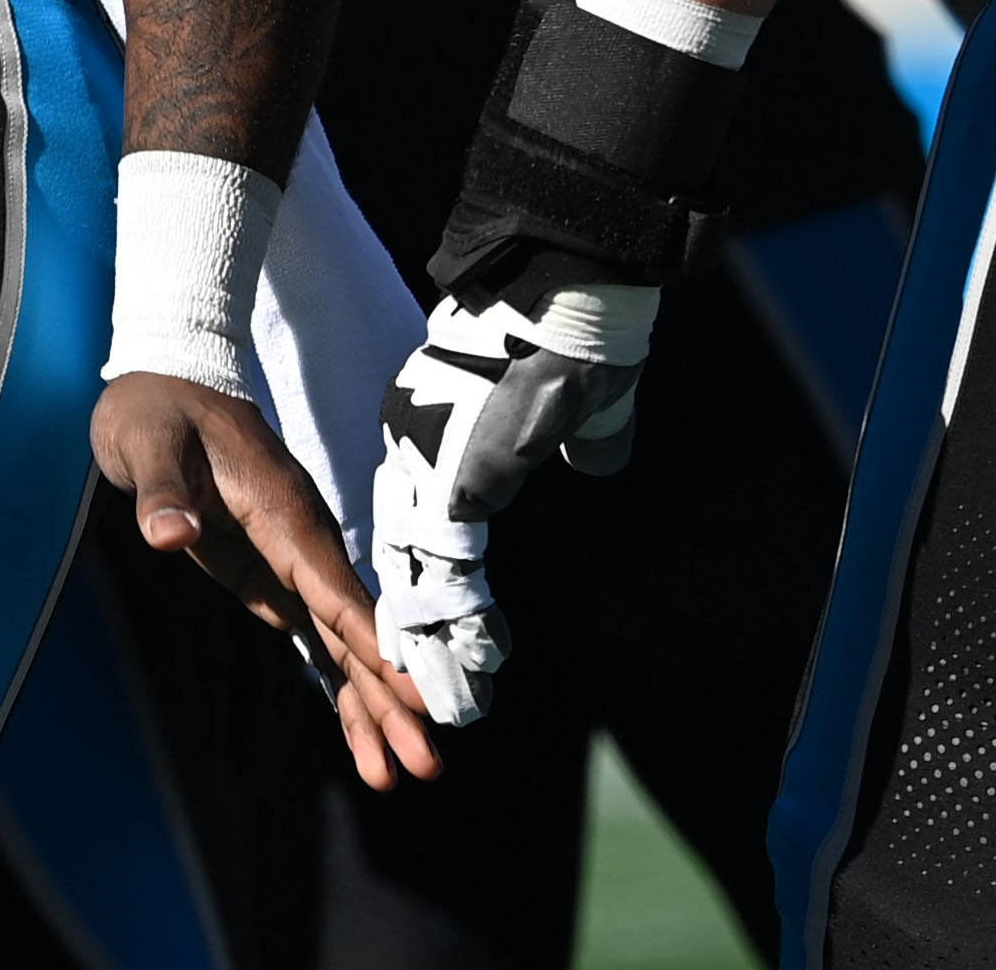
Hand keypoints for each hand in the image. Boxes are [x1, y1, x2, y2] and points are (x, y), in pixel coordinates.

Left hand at [97, 370, 439, 788]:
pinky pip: (316, 636)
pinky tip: (362, 735)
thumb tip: (170, 534)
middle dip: (388, 697)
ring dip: (368, 705)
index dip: (374, 645)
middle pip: (353, 629)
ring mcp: (291, 558)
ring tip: (392, 776)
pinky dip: (338, 684)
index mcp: (281, 510)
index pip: (334, 587)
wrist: (167, 375)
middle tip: (425, 765)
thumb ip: (162, 490)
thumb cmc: (157, 407)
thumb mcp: (147, 442)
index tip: (416, 696)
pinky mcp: (273, 572)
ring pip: (342, 642)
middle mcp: (300, 539)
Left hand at [370, 276, 654, 728]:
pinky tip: (471, 663)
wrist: (569, 290)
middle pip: (403, 561)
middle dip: (419, 636)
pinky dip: (455, 622)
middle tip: (435, 701)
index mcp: (440, 438)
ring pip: (412, 574)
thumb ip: (576, 441)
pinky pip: (441, 567)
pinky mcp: (448, 476)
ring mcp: (424, 463)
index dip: (436, 589)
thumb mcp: (578, 405)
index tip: (458, 643)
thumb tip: (592, 461)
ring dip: (431, 646)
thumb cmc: (578, 335)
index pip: (424, 530)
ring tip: (445, 705)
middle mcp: (417, 451)